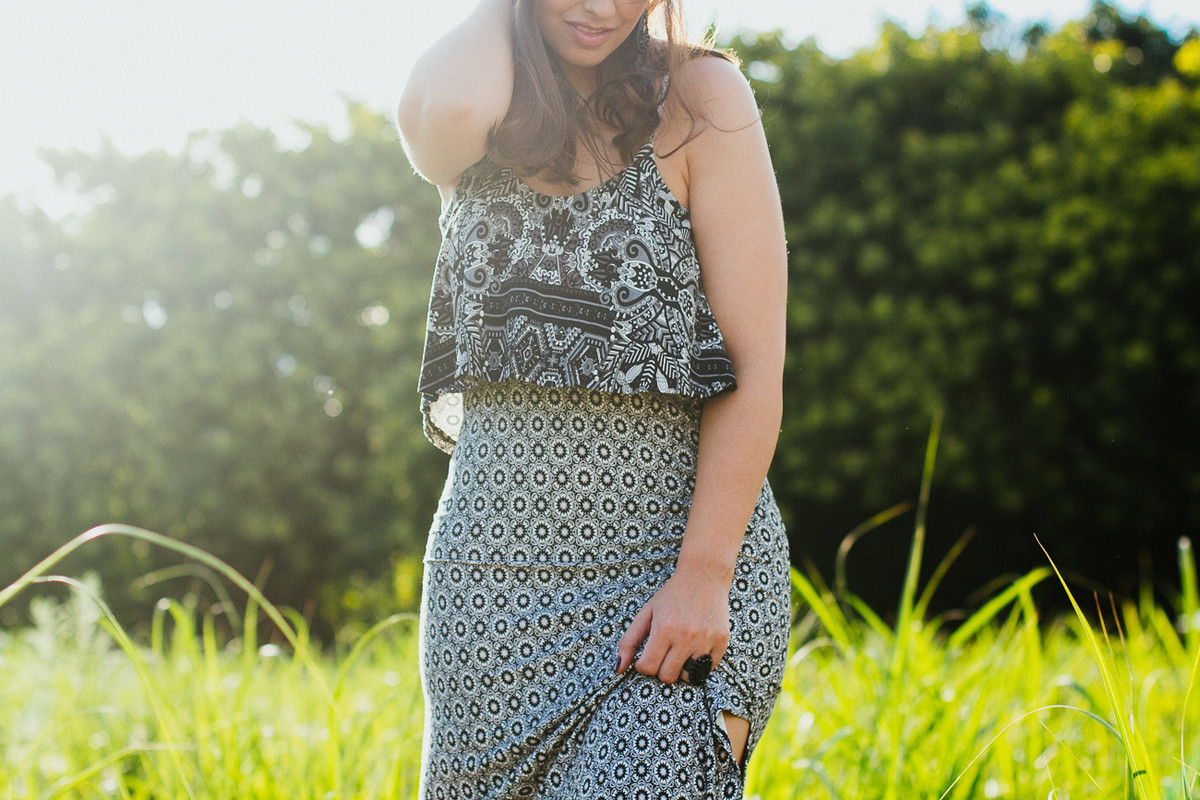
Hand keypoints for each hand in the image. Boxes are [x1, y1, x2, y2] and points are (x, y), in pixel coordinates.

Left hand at [614, 565, 731, 683]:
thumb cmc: (672, 596)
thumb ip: (629, 641)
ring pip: (689, 677)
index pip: (649, 667)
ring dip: (681, 668)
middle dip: (661, 668)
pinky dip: (699, 664)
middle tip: (663, 653)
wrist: (704, 576)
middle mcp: (686, 636)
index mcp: (664, 628)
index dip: (643, 665)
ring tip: (680, 651)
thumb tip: (618, 668)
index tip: (646, 656)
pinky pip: (708, 669)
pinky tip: (695, 648)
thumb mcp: (646, 613)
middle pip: (668, 676)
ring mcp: (706, 640)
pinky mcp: (721, 641)